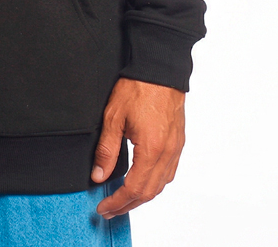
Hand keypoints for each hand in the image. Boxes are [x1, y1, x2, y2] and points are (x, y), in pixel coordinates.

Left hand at [91, 77, 184, 218]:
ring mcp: (175, 148)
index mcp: (151, 149)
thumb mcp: (113, 117)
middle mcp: (167, 153)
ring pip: (161, 185)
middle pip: (149, 192)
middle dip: (128, 204)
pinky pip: (169, 172)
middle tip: (110, 209)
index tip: (103, 208)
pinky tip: (143, 181)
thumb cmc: (138, 87)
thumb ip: (106, 150)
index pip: (133, 188)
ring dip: (142, 196)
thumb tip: (99, 176)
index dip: (117, 202)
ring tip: (124, 199)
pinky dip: (155, 183)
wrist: (160, 69)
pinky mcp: (178, 142)